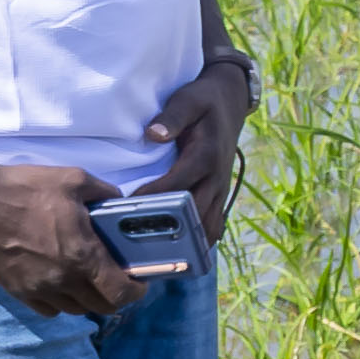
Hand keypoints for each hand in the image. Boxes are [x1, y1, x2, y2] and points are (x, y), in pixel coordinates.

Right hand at [0, 158, 137, 320]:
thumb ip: (105, 194)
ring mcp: (37, 289)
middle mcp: (62, 280)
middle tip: (115, 278)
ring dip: (87, 299)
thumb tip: (120, 203)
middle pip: (100, 307)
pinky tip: (60, 283)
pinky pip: (48, 310)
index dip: (135, 292)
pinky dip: (60, 302)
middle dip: (115, 296)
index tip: (139, 282)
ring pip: (75, 310)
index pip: (119, 293)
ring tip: (88, 279)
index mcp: (82, 255)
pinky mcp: (16, 291)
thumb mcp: (74, 180)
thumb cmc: (24, 188)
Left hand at [140, 51, 252, 239]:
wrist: (230, 103)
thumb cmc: (203, 101)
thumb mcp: (188, 99)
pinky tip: (183, 253)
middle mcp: (216, 177)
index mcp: (205, 155)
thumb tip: (153, 134)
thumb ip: (172, 116)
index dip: (154, 197)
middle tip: (141, 243)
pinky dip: (201, 240)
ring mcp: (220, 188)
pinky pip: (215, 224)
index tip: (129, 207)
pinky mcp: (220, 193)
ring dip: (188, 243)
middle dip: (171, 230)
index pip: (177, 183)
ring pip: (208, 225)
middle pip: (195, 213)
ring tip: (162, 259)